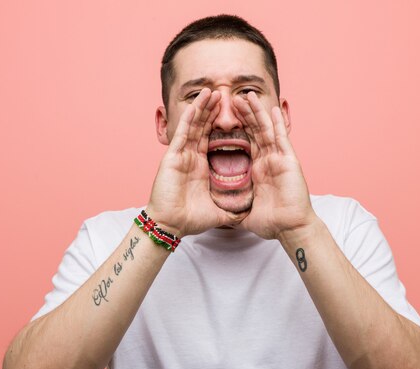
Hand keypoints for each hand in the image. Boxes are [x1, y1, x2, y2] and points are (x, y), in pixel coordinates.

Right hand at [147, 88, 245, 236]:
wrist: (172, 226)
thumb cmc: (190, 220)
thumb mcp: (219, 211)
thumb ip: (232, 208)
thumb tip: (247, 212)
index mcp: (201, 166)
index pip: (213, 140)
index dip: (222, 126)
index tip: (234, 114)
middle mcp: (191, 157)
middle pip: (203, 127)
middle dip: (212, 110)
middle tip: (222, 94)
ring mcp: (181, 155)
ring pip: (194, 125)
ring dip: (202, 108)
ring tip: (211, 92)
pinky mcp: (173, 156)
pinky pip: (183, 133)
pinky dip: (190, 117)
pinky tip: (197, 105)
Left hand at [232, 92, 316, 239]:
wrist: (289, 229)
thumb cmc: (271, 223)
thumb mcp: (244, 211)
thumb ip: (233, 206)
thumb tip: (219, 210)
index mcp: (257, 170)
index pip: (244, 144)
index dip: (235, 130)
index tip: (223, 117)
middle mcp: (268, 161)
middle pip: (254, 132)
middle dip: (244, 115)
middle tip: (233, 99)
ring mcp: (279, 159)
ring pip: (266, 130)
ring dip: (257, 112)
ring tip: (247, 96)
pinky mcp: (289, 161)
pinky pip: (281, 138)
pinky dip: (277, 123)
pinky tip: (271, 108)